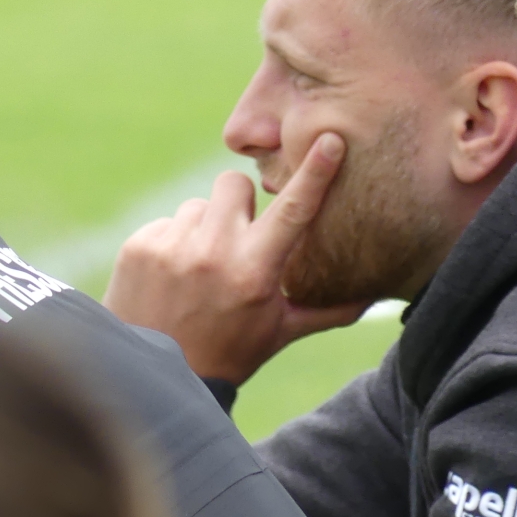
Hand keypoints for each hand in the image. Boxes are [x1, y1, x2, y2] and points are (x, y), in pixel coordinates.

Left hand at [102, 134, 368, 384]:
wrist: (153, 377)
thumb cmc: (227, 353)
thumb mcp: (278, 333)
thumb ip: (327, 310)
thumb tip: (376, 298)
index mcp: (255, 272)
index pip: (294, 211)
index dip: (315, 174)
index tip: (330, 140)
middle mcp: (213, 253)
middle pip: (235, 185)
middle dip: (239, 207)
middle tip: (236, 244)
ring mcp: (172, 247)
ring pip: (198, 204)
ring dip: (203, 229)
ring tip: (198, 271)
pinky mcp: (140, 246)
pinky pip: (167, 222)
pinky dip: (172, 243)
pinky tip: (171, 277)